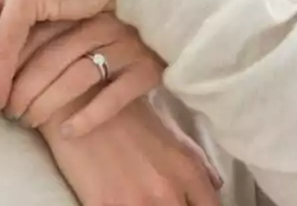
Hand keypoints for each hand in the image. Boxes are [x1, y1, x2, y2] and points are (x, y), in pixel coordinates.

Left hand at [8, 14, 164, 136]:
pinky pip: (114, 97)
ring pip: (79, 77)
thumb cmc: (106, 42)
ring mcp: (129, 47)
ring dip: (47, 104)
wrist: (168, 38)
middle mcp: (106, 26)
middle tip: (8, 112)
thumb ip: (44, 35)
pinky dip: (88, 116)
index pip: (35, 37)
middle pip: (52, 60)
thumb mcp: (77, 27)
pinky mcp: (148, 71)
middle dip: (22, 91)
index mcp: (83, 12)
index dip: (8, 67)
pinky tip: (68, 131)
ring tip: (29, 122)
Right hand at [42, 96, 222, 205]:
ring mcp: (136, 203)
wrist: (82, 102)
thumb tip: (214, 187)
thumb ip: (196, 163)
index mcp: (188, 171)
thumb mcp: (172, 134)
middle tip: (165, 200)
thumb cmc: (128, 115)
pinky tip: (120, 201)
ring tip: (141, 199)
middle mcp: (167, 191)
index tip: (191, 204)